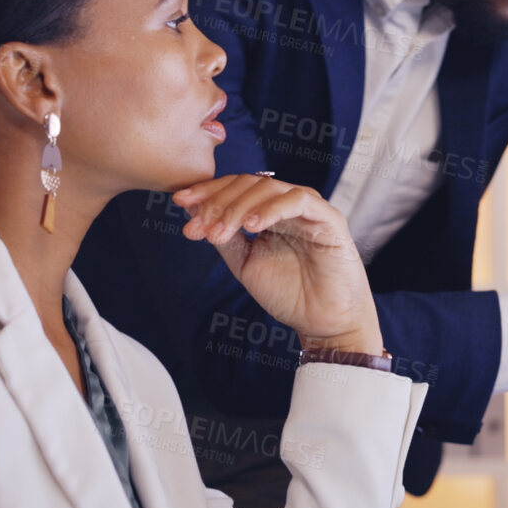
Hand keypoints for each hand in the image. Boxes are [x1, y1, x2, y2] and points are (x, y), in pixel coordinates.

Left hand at [172, 175, 382, 354]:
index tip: (180, 202)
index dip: (207, 192)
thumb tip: (192, 210)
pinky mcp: (328, 218)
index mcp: (269, 212)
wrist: (324, 323)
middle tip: (198, 227)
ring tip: (219, 233)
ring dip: (237, 208)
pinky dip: (271, 209)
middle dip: (217, 202)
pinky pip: (298, 200)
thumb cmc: (290, 295)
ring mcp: (309, 209)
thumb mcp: (245, 263)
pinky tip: (251, 226)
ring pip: (268, 188)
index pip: (235, 188)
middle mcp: (287, 204)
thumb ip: (224, 237)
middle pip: (247, 184)